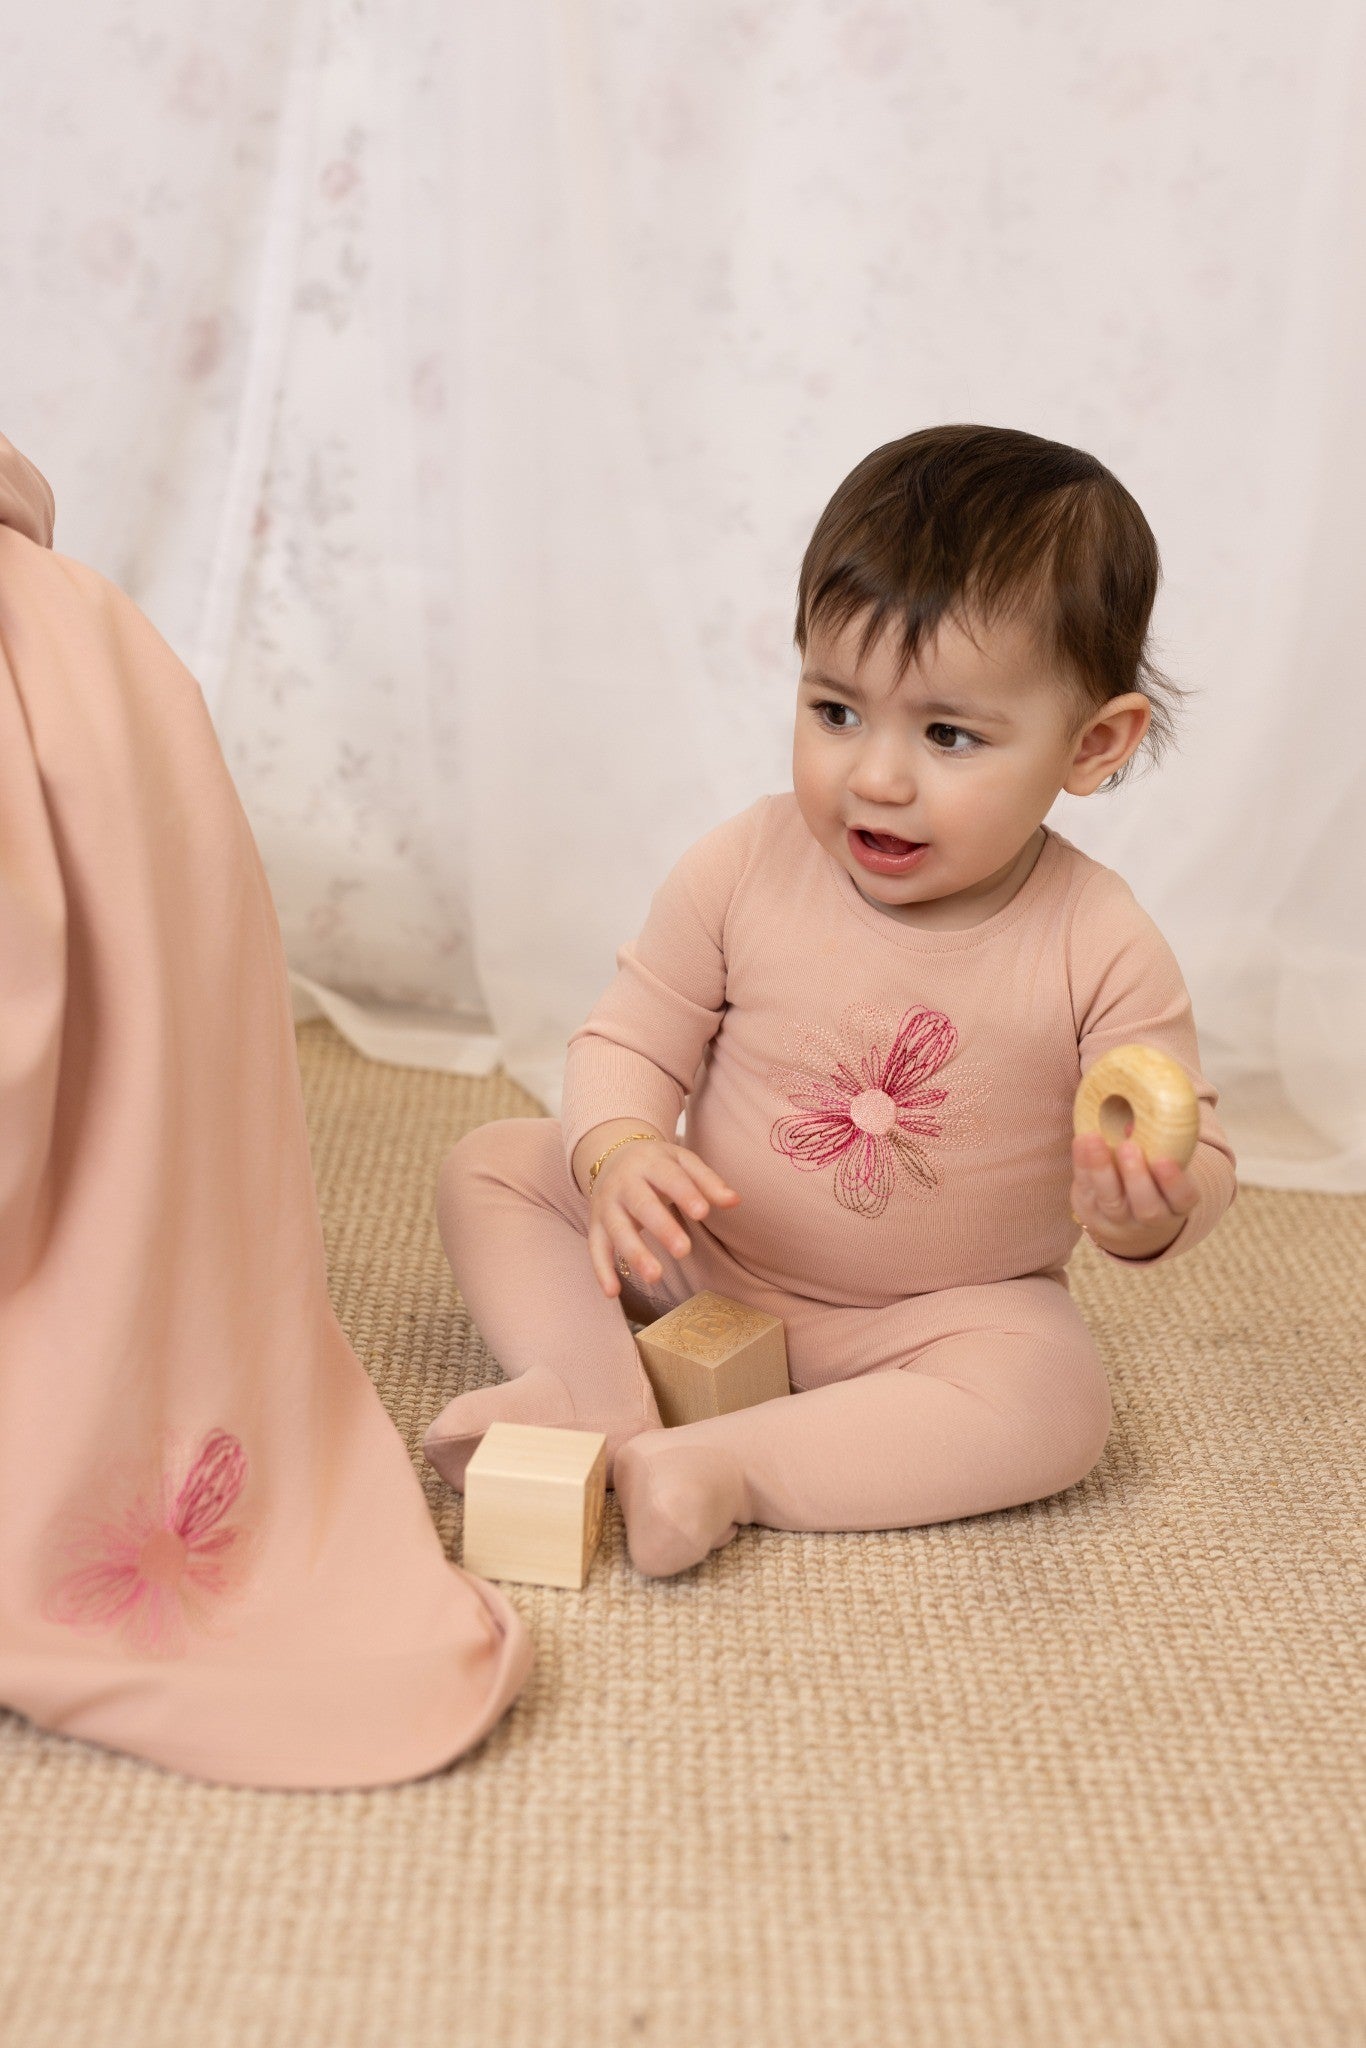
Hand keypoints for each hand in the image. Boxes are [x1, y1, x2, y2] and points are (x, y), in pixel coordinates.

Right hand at [587, 1140, 739, 1299]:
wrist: (611, 1155)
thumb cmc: (656, 1164)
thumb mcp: (683, 1163)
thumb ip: (708, 1182)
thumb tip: (735, 1201)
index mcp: (650, 1162)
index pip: (669, 1177)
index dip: (685, 1194)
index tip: (703, 1213)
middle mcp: (624, 1182)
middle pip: (641, 1204)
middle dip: (661, 1227)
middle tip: (684, 1251)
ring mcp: (606, 1204)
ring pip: (617, 1229)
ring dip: (634, 1253)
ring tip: (655, 1277)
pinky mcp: (595, 1224)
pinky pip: (595, 1248)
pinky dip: (602, 1270)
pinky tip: (614, 1293)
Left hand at [1070, 1132, 1197, 1258]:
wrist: (1126, 1213)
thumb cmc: (1152, 1177)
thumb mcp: (1163, 1163)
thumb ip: (1158, 1144)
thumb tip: (1134, 1120)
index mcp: (1177, 1205)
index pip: (1183, 1198)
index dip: (1174, 1182)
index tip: (1163, 1159)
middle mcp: (1152, 1220)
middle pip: (1146, 1208)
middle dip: (1136, 1177)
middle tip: (1128, 1147)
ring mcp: (1119, 1221)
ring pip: (1111, 1202)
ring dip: (1101, 1169)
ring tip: (1094, 1139)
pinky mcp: (1091, 1213)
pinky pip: (1086, 1191)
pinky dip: (1082, 1165)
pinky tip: (1081, 1141)